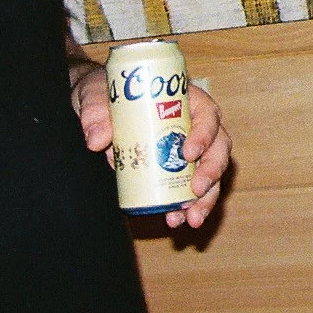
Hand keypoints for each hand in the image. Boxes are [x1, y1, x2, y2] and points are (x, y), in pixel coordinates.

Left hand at [70, 60, 232, 229]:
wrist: (95, 107)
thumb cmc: (104, 92)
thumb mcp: (96, 95)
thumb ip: (96, 113)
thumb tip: (96, 141)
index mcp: (184, 100)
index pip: (207, 114)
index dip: (205, 134)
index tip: (188, 153)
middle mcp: (193, 125)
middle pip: (218, 147)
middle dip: (212, 172)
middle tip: (195, 191)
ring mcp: (187, 149)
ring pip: (211, 172)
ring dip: (206, 197)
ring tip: (191, 218)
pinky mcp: (174, 170)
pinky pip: (190, 189)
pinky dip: (187, 206)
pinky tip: (175, 220)